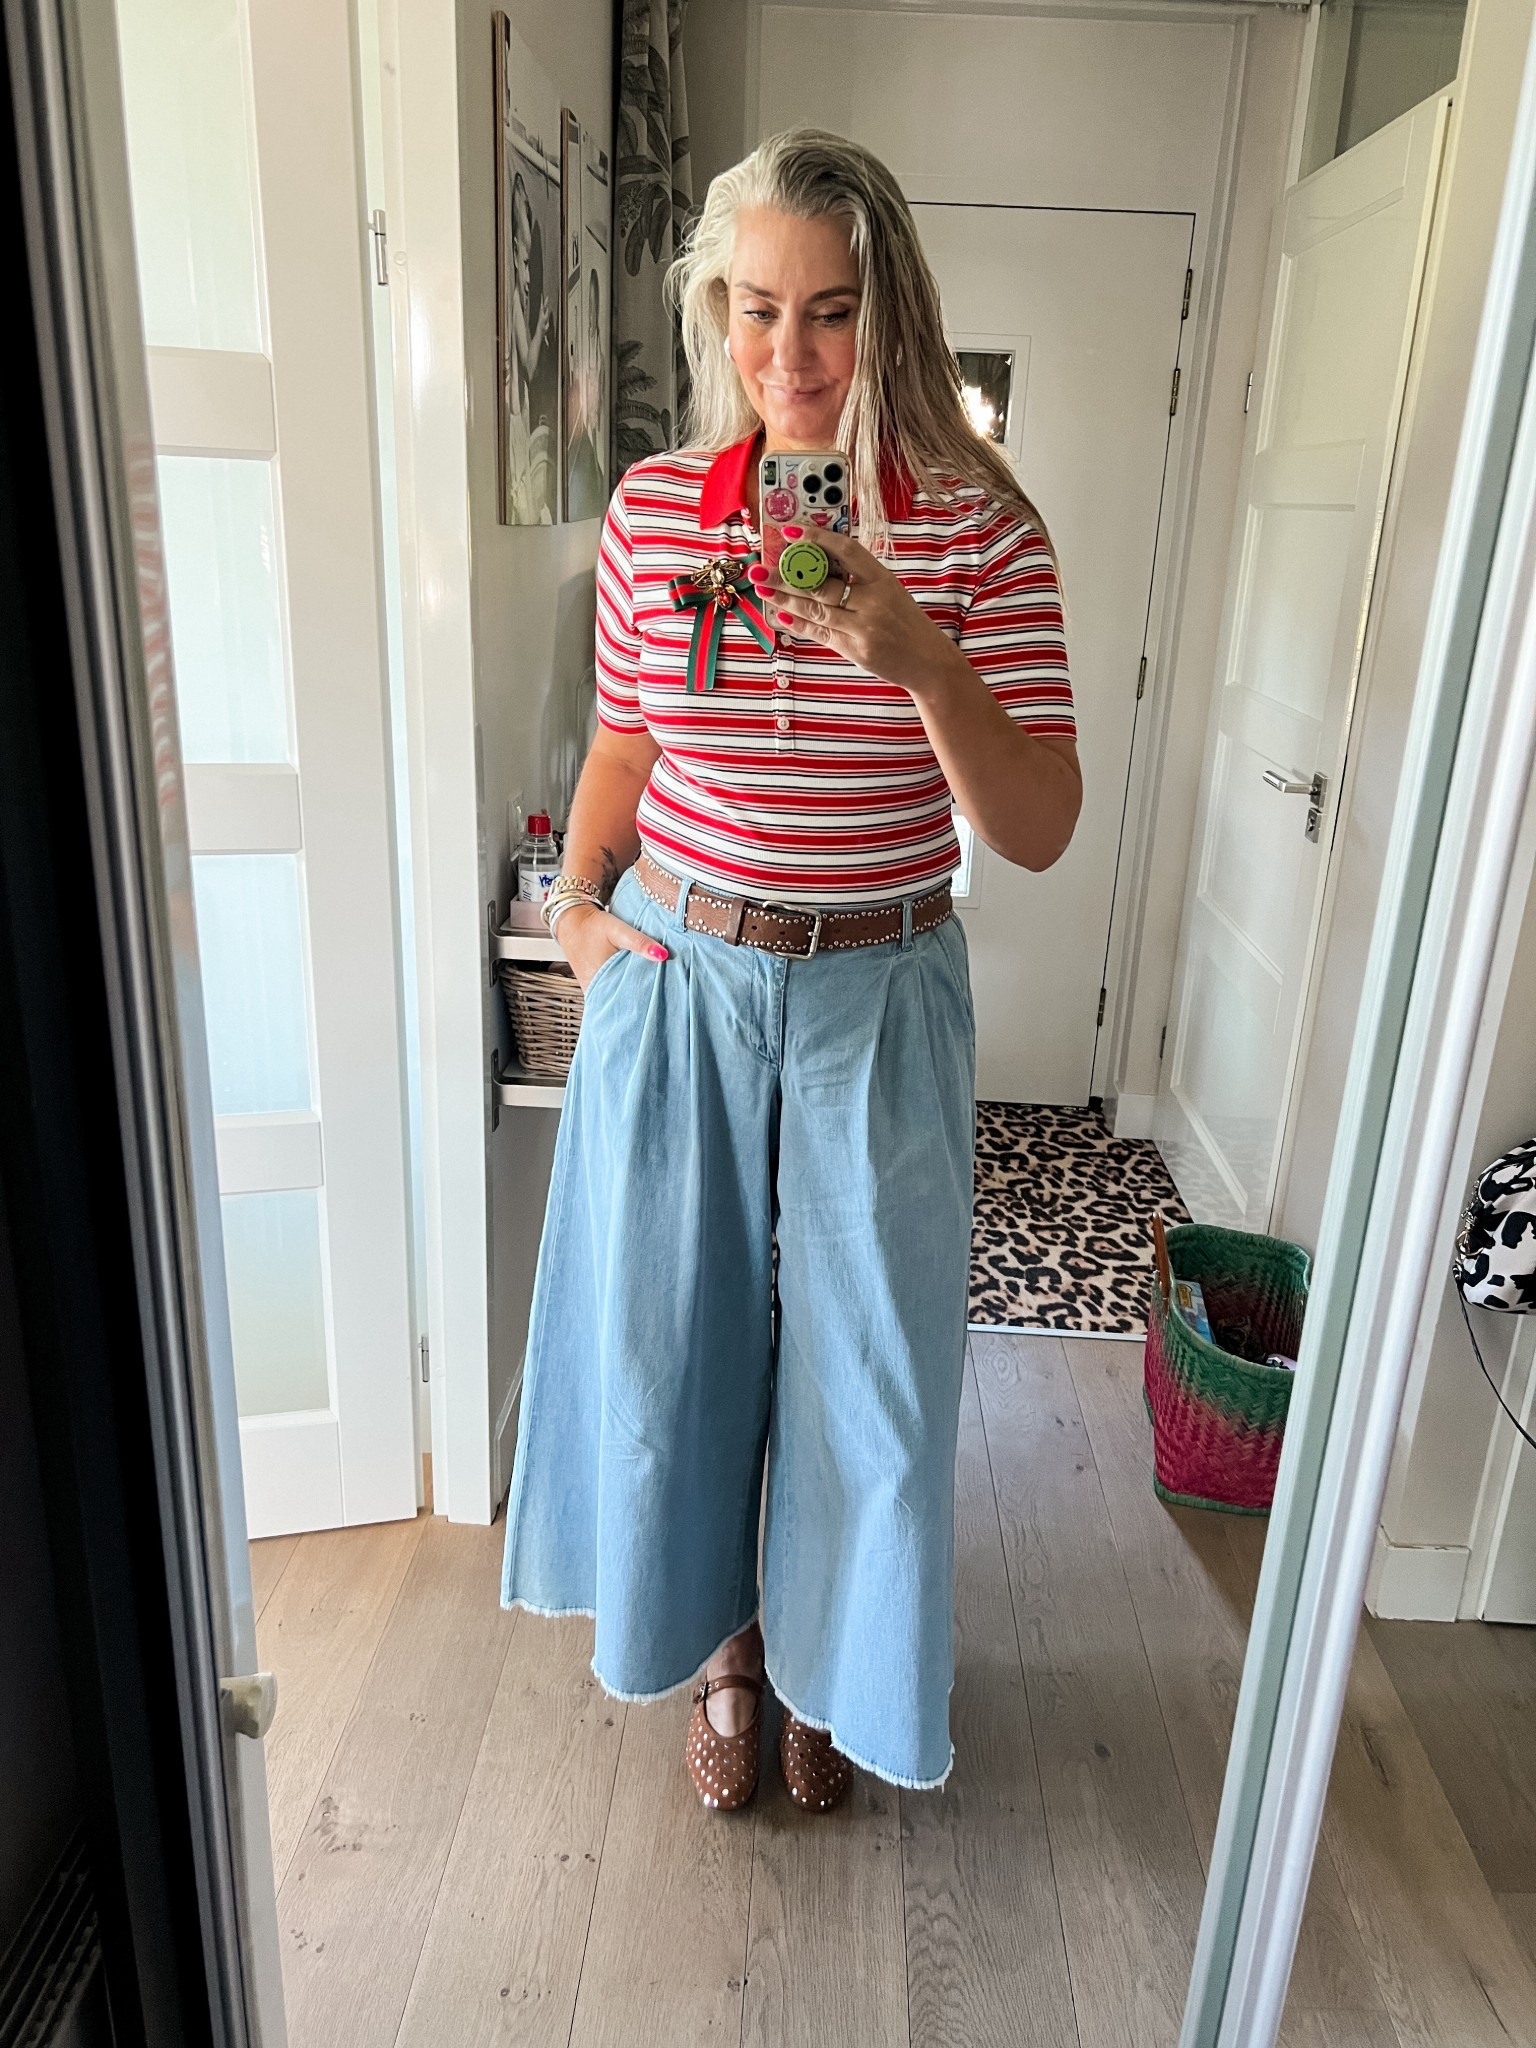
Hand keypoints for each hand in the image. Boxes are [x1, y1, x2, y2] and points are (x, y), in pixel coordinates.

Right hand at [554, 900, 667, 989]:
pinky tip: (633, 982)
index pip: (630, 999)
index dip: (647, 998)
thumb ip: (639, 942)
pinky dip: (623, 988)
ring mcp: (593, 989)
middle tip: (661, 991)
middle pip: (625, 1000)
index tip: (664, 994)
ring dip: (632, 993)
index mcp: (602, 981)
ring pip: (618, 997)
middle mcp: (596, 990)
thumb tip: (663, 955)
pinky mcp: (593, 985)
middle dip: (642, 997)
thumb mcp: (617, 930)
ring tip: (649, 987)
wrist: (571, 923)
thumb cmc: (593, 926)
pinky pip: (611, 991)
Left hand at [748, 526, 965, 700]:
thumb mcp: (889, 592)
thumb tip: (817, 566)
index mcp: (882, 579)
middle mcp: (874, 601)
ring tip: (763, 588)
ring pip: (817, 608)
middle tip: (760, 568)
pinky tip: (781, 615)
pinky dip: (800, 624)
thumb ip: (858, 580)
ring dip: (786, 599)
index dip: (817, 538)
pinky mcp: (857, 650)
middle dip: (787, 575)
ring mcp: (865, 627)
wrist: (929, 661)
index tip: (791, 531)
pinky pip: (822, 633)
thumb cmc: (905, 622)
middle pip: (823, 583)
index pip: (847, 550)